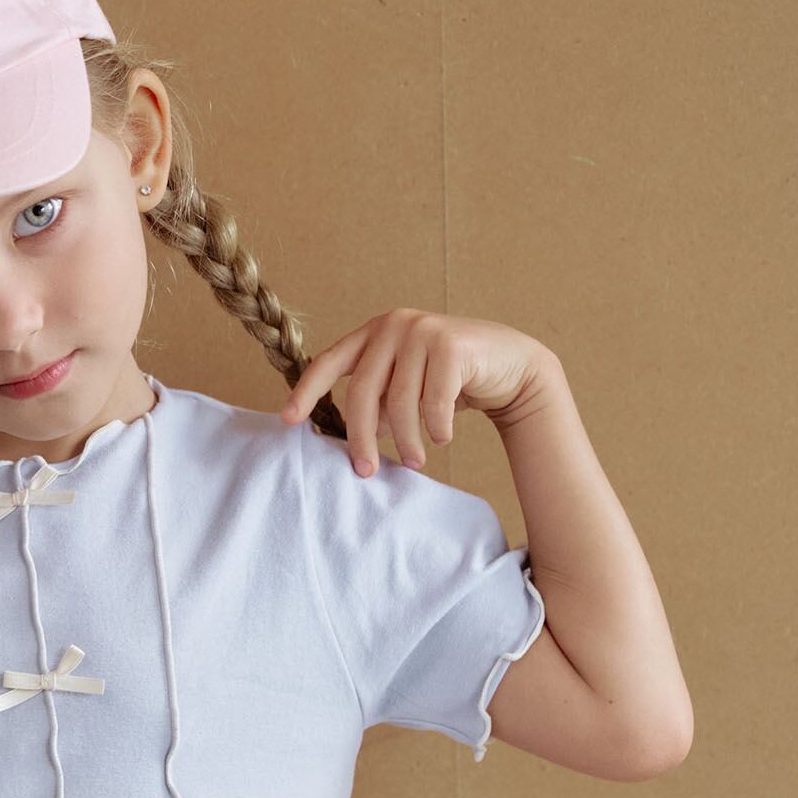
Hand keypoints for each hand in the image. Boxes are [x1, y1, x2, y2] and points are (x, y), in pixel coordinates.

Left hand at [278, 310, 554, 474]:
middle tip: (365, 472)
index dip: (306, 392)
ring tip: (415, 461)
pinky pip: (434, 401)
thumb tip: (352, 439)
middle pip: (362, 391)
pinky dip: (437, 427)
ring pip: (399, 402)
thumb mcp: (406, 391)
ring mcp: (423, 330)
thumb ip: (377, 404)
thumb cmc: (451, 382)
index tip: (287, 421)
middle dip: (362, 438)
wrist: (510, 366)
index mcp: (374, 333)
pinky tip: (443, 436)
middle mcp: (394, 325)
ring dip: (406, 440)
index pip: (329, 362)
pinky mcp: (452, 344)